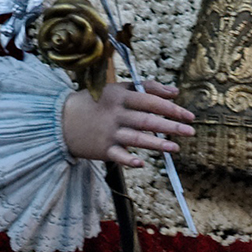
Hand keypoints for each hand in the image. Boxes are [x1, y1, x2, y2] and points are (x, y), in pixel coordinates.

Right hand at [61, 80, 193, 166]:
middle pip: (147, 120)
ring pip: (137, 138)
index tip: (188, 115)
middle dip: (171, 126)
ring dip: (157, 144)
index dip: (171, 108)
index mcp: (120, 96)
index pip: (150, 101)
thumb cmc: (95, 102)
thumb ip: (146, 87)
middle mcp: (116, 114)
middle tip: (190, 131)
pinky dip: (129, 160)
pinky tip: (142, 164)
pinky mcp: (102, 149)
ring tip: (175, 148)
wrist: (61, 120)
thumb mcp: (117, 88)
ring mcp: (109, 133)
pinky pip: (118, 156)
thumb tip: (174, 91)